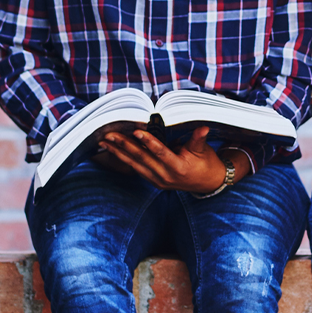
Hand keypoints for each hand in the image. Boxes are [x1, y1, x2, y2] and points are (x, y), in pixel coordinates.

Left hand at [100, 127, 227, 194]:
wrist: (207, 184)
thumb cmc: (205, 164)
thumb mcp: (203, 151)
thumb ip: (198, 139)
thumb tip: (203, 128)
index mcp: (178, 168)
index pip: (161, 153)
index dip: (149, 142)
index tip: (137, 131)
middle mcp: (165, 176)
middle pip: (142, 159)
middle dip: (124, 145)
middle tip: (110, 135)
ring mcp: (157, 180)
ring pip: (135, 165)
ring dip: (119, 153)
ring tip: (105, 142)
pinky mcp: (153, 181)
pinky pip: (136, 169)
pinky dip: (125, 159)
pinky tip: (114, 151)